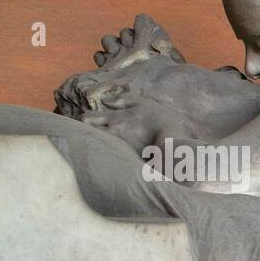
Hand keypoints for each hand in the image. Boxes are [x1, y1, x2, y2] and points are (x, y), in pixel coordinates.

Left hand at [79, 90, 195, 151]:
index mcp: (115, 119)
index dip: (84, 119)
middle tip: (89, 133)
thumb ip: (124, 99)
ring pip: (95, 147)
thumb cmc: (162, 120)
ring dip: (95, 145)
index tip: (89, 120)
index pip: (86, 118)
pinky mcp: (126, 161)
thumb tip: (106, 101)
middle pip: (86, 135)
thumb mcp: (145, 102)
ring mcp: (118, 149)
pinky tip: (113, 155)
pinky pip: (109, 157)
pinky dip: (107, 155)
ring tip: (100, 144)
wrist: (175, 143)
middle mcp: (113, 135)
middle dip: (84, 133)